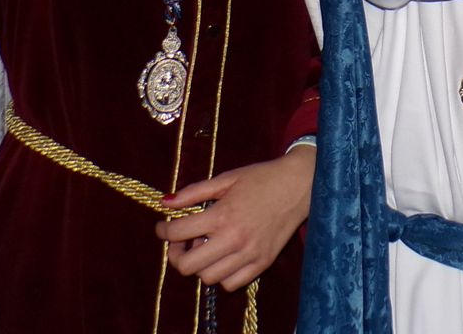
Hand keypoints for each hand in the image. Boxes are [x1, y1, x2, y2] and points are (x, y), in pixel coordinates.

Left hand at [155, 146, 314, 290]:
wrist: (299, 185)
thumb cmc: (261, 178)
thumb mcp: (226, 179)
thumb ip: (193, 192)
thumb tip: (164, 202)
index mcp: (222, 215)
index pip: (178, 233)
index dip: (163, 231)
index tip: (163, 227)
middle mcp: (234, 239)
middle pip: (188, 265)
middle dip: (176, 254)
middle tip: (181, 242)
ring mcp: (249, 255)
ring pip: (208, 278)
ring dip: (200, 265)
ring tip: (206, 247)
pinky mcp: (262, 264)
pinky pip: (230, 284)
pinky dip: (221, 274)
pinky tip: (223, 257)